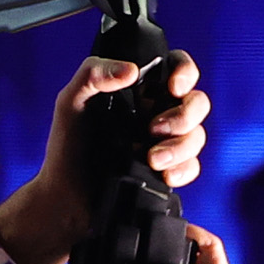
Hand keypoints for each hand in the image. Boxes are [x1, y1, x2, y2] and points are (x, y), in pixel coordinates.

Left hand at [12, 49, 211, 261]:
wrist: (66, 197)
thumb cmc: (66, 147)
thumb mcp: (70, 102)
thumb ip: (93, 73)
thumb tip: (131, 70)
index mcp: (138, 90)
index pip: (175, 66)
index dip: (185, 72)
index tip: (173, 87)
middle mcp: (156, 112)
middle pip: (196, 103)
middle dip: (184, 116)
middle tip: (153, 129)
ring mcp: (164, 143)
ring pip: (197, 136)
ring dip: (180, 147)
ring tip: (151, 160)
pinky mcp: (168, 171)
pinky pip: (192, 166)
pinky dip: (183, 170)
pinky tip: (164, 175)